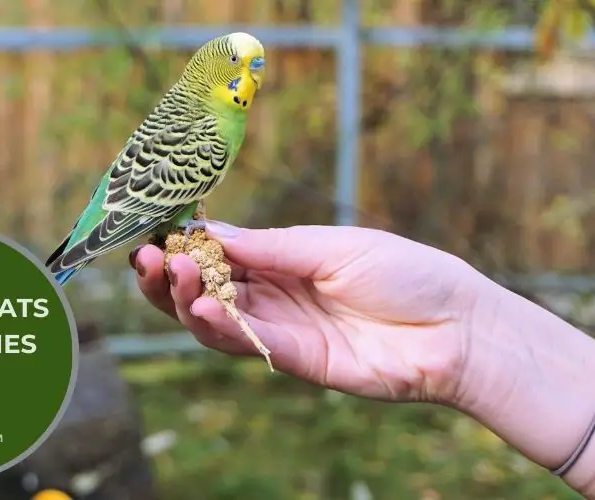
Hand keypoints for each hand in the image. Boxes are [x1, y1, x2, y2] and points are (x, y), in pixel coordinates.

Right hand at [130, 221, 484, 403]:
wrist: (455, 326)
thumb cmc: (404, 273)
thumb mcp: (331, 245)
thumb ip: (269, 245)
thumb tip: (209, 230)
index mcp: (282, 260)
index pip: (219, 254)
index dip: (186, 245)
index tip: (157, 230)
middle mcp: (273, 296)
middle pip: (205, 290)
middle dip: (170, 276)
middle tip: (145, 257)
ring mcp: (281, 329)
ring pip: (215, 321)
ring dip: (185, 300)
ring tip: (171, 275)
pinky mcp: (294, 360)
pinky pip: (247, 344)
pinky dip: (219, 328)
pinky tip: (200, 308)